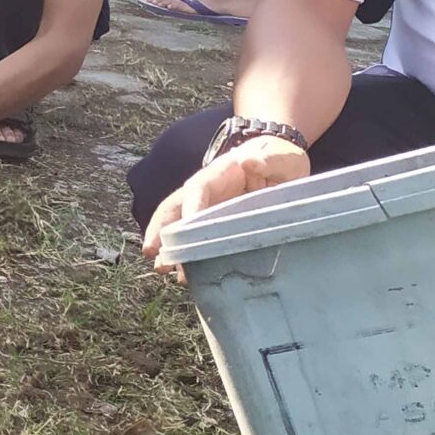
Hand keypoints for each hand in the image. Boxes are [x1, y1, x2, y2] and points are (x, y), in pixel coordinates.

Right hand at [142, 136, 310, 267]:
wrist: (284, 166)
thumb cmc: (283, 159)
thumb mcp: (283, 158)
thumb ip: (269, 160)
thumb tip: (248, 161)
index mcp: (222, 173)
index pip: (199, 188)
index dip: (189, 207)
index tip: (184, 229)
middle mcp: (209, 190)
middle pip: (177, 206)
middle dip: (162, 228)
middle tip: (151, 252)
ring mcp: (211, 208)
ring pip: (182, 225)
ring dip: (170, 246)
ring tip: (163, 269)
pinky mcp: (218, 223)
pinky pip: (197, 238)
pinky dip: (189, 256)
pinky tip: (185, 276)